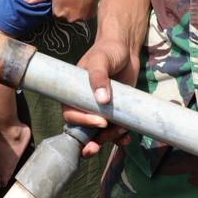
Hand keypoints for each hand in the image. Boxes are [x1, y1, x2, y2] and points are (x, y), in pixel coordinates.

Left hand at [23, 0, 98, 22]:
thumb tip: (25, 0)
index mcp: (58, 13)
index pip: (55, 12)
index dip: (57, 4)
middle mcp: (69, 19)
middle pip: (65, 15)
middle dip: (66, 8)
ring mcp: (81, 19)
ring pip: (75, 15)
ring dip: (75, 10)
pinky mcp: (90, 16)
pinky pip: (85, 15)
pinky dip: (84, 10)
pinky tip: (84, 1)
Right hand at [61, 36, 138, 157]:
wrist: (126, 49)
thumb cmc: (107, 50)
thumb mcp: (100, 60)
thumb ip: (98, 77)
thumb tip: (102, 100)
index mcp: (74, 93)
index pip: (71, 114)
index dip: (82, 121)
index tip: (101, 121)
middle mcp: (84, 104)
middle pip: (81, 130)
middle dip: (88, 142)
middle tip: (95, 149)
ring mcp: (100, 110)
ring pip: (99, 133)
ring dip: (109, 138)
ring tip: (123, 131)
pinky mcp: (114, 112)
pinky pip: (113, 130)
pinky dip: (119, 137)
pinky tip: (127, 138)